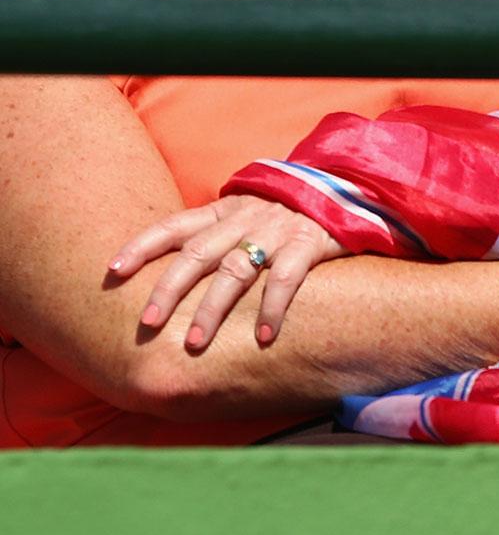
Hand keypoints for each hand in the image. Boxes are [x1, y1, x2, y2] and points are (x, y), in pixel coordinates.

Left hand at [109, 195, 346, 350]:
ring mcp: (278, 229)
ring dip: (212, 308)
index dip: (141, 246)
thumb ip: (216, 235)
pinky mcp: (311, 241)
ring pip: (235, 269)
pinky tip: (264, 337)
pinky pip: (286, 278)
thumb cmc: (289, 213)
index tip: (113, 272)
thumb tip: (170, 273)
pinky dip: (272, 308)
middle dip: (168, 288)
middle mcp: (246, 217)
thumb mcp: (248, 213)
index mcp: (226, 210)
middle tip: (148, 323)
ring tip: (195, 343)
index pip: (174, 225)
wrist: (350, 191)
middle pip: (197, 253)